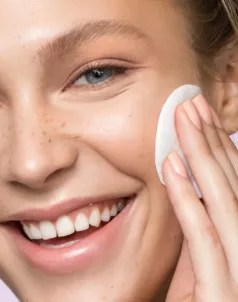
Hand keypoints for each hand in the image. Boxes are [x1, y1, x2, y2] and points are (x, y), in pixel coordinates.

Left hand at [163, 95, 237, 301]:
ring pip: (222, 199)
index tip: (199, 118)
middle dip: (211, 139)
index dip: (217, 147)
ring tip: (184, 118)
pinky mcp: (224, 294)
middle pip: (231, 182)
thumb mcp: (202, 264)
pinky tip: (171, 166)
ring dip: (201, 154)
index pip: (232, 183)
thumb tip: (187, 186)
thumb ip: (200, 227)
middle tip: (191, 103)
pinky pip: (204, 237)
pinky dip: (187, 197)